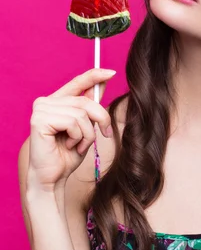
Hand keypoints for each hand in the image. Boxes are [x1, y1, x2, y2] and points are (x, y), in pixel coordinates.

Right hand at [27, 68, 115, 191]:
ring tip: (79, 146)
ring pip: (81, 114)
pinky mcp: (39, 120)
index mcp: (56, 101)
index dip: (94, 76)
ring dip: (88, 134)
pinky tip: (70, 146)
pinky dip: (78, 138)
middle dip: (101, 119)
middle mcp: (45, 102)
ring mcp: (41, 110)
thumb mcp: (85, 128)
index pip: (77, 83)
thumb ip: (90, 107)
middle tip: (106, 134)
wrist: (53, 177)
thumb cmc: (68, 155)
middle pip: (86, 101)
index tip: (111, 72)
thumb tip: (102, 83)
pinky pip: (72, 123)